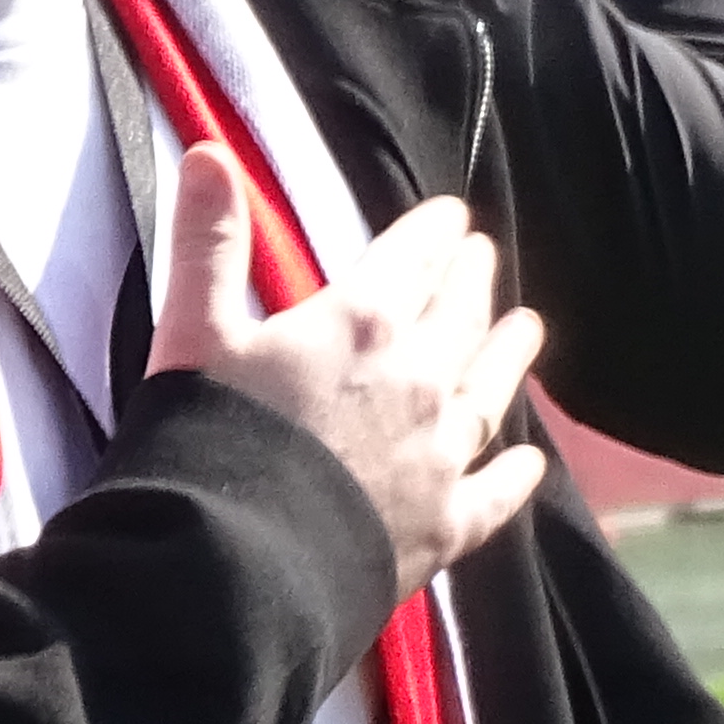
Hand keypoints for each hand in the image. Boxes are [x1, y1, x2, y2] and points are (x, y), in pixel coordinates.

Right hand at [146, 146, 542, 599]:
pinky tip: (532, 463)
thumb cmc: (204, 443)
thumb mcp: (192, 332)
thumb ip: (208, 242)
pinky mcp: (443, 528)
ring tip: (528, 329)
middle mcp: (418, 382)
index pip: (413, 257)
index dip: (434, 231)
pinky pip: (494, 494)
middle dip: (474, 281)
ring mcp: (438, 458)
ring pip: (491, 393)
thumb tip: (206, 153)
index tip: (452, 216)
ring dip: (510, 355)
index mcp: (361, 324)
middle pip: (461, 317)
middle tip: (484, 259)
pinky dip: (516, 475)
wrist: (232, 571)